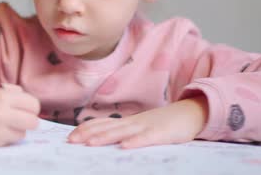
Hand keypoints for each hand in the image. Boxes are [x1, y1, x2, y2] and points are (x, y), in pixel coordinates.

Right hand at [0, 83, 40, 146]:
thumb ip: (12, 92)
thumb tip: (30, 104)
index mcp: (2, 96)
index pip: (33, 105)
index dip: (30, 106)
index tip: (24, 107)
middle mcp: (1, 113)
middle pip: (33, 122)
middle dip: (28, 119)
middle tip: (19, 117)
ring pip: (23, 134)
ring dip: (17, 129)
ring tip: (3, 123)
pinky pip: (10, 141)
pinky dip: (6, 136)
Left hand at [67, 96, 208, 148]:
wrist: (190, 113)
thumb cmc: (164, 123)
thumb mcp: (141, 126)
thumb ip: (125, 131)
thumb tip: (106, 138)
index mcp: (128, 122)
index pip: (102, 123)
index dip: (86, 129)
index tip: (70, 136)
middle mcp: (133, 122)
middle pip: (107, 127)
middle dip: (88, 134)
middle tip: (71, 141)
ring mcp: (146, 127)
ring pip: (122, 132)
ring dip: (105, 137)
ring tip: (90, 143)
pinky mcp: (161, 134)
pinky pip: (146, 138)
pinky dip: (135, 142)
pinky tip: (124, 147)